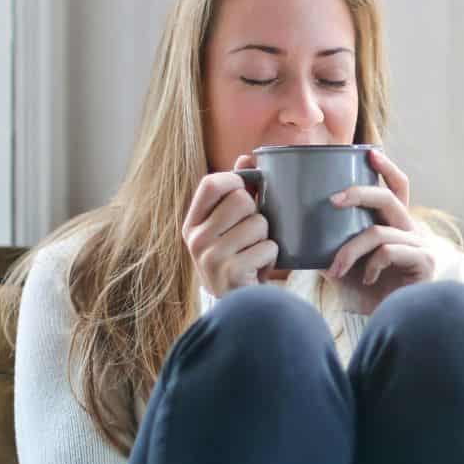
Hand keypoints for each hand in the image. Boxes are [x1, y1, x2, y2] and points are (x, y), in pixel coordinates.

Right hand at [182, 153, 276, 297]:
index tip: (246, 191)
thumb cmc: (237, 259)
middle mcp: (196, 239)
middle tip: (252, 234)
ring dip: (267, 238)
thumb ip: (236, 192)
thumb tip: (247, 157)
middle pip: (242, 200)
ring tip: (256, 253)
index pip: (211, 183)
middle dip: (257, 214)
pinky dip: (272, 257)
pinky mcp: (231, 273)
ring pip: (259, 223)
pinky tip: (259, 268)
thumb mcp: (229, 227)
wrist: (238, 306)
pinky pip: (268, 247)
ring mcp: (211, 257)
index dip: (235, 181)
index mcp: (192, 224)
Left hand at [322, 148, 434, 313]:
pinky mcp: (424, 263)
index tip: (370, 153)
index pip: (397, 188)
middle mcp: (410, 230)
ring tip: (335, 269)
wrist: (383, 324)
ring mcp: (420, 246)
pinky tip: (366, 279)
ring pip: (378, 231)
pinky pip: (388, 251)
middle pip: (388, 198)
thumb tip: (292, 226)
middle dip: (358, 193)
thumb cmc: (364, 293)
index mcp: (394, 224)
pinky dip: (370, 264)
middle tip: (332, 201)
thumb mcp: (340, 262)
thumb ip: (326, 242)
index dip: (387, 168)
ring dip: (350, 250)